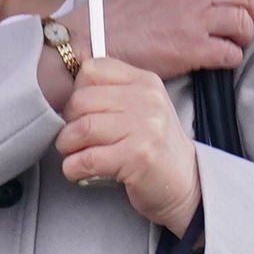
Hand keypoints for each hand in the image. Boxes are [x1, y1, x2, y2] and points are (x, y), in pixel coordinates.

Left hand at [58, 58, 202, 234]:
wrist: (186, 183)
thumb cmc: (155, 148)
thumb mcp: (143, 108)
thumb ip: (113, 94)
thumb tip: (67, 95)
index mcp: (145, 81)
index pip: (92, 69)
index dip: (77, 92)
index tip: (82, 112)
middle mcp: (147, 100)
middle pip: (81, 100)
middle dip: (68, 123)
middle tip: (75, 139)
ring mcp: (144, 127)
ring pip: (80, 129)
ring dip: (67, 146)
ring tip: (74, 154)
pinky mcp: (137, 157)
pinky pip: (86, 158)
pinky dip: (73, 168)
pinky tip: (78, 171)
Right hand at [90, 0, 253, 80]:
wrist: (91, 40)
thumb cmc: (115, 13)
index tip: (241, 0)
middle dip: (251, 11)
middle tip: (242, 25)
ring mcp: (192, 19)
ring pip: (243, 23)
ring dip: (243, 37)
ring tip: (231, 43)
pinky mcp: (190, 48)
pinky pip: (230, 53)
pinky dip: (231, 58)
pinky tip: (220, 59)